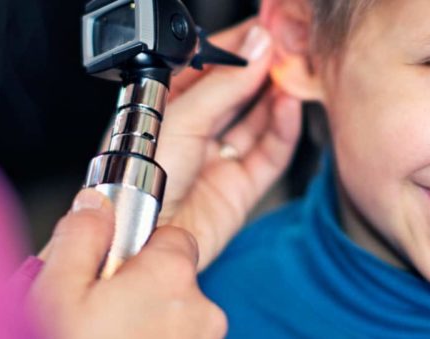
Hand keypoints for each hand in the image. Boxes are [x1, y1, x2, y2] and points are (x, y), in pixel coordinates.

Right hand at [29, 190, 225, 338]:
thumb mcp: (55, 291)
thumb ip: (81, 237)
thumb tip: (95, 205)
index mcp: (170, 277)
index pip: (173, 237)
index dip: (138, 250)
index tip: (110, 268)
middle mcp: (199, 311)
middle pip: (175, 281)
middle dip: (141, 291)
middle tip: (96, 314)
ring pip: (175, 319)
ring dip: (146, 325)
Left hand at [155, 19, 303, 269]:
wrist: (138, 239)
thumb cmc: (135, 182)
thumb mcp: (180, 117)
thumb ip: (224, 84)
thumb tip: (256, 49)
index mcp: (165, 106)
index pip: (208, 66)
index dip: (237, 47)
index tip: (265, 29)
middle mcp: (192, 131)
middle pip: (236, 91)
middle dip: (262, 68)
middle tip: (287, 48)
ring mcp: (216, 158)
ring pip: (257, 119)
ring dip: (276, 95)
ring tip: (293, 72)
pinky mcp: (239, 187)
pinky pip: (270, 152)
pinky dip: (283, 129)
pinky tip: (289, 105)